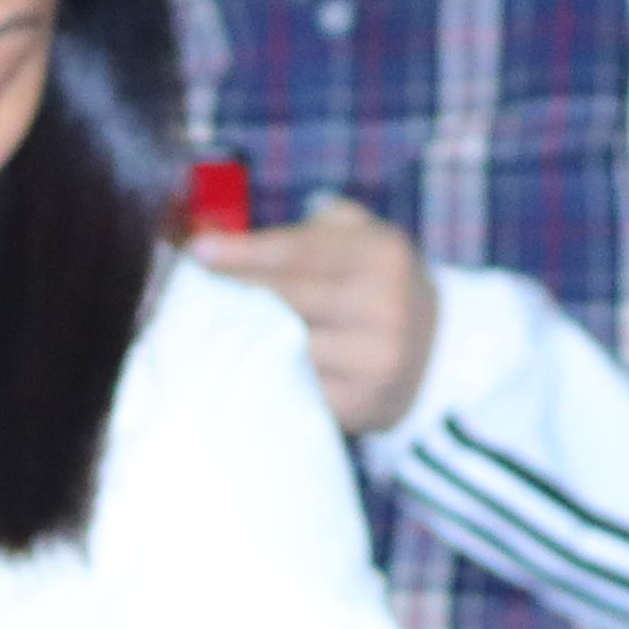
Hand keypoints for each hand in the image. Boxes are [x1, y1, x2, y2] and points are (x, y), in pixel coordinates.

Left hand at [191, 194, 435, 435]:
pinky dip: (265, 373)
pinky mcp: (362, 404)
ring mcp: (376, 360)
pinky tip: (240, 361)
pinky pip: (298, 386)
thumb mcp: (364, 237)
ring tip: (206, 322)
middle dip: (234, 289)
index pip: (298, 251)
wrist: (438, 351)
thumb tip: (236, 229)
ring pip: (288, 345)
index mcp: (384, 254)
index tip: (197, 250)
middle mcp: (386, 306)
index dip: (243, 251)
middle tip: (191, 283)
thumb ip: (313, 224)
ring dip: (244, 334)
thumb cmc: (377, 282)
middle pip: (286, 298)